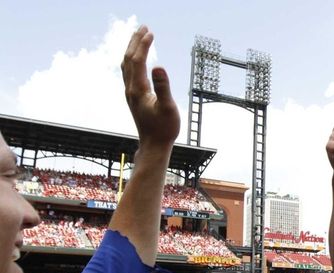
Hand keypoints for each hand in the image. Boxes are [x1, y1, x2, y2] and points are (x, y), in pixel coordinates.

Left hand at [121, 25, 179, 148]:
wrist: (154, 145)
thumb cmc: (164, 129)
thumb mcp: (168, 108)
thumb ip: (163, 87)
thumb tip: (159, 66)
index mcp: (138, 90)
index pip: (138, 60)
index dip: (143, 45)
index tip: (150, 32)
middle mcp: (130, 89)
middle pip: (128, 59)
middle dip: (135, 42)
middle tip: (143, 27)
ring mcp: (130, 93)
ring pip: (126, 65)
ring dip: (132, 49)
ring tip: (140, 37)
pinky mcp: (133, 97)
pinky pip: (129, 73)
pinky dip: (132, 60)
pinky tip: (138, 60)